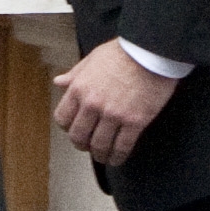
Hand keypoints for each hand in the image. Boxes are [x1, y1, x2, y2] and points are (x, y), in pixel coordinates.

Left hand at [53, 40, 179, 170]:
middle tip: (89, 146)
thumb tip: (58, 82)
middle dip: (82, 145)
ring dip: (100, 155)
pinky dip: (118, 156)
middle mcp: (92, 104)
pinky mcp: (134, 122)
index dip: (67, 128)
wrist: (151, 52)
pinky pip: (122, 146)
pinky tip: (118, 158)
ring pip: (99, 145)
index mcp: (79, 88)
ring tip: (104, 156)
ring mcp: (113, 114)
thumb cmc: (123, 53)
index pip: (63, 118)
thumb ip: (75, 74)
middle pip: (79, 136)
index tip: (74, 130)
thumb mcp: (92, 59)